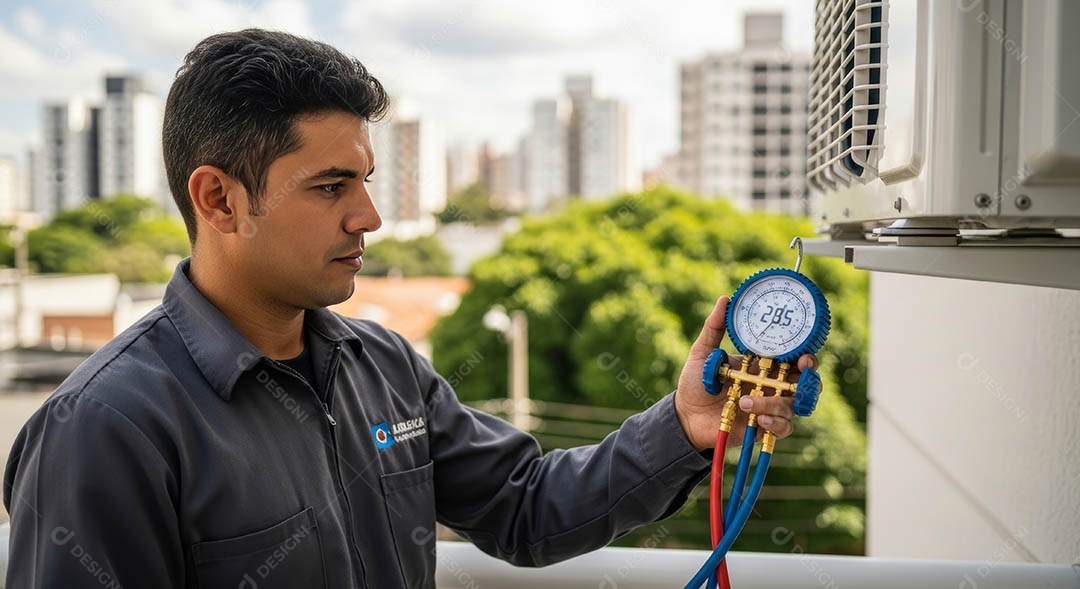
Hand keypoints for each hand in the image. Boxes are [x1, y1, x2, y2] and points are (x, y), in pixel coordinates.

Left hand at [674, 296, 818, 451]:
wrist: (685, 416)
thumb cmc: (695, 383)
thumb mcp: (702, 353)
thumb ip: (714, 328)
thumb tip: (726, 299)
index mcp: (761, 366)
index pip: (792, 358)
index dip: (805, 355)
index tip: (804, 354)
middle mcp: (771, 385)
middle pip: (805, 382)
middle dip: (810, 378)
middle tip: (802, 372)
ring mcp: (769, 407)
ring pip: (793, 405)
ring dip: (775, 403)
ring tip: (746, 402)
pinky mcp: (765, 427)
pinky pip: (783, 427)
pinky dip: (776, 423)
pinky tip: (760, 419)